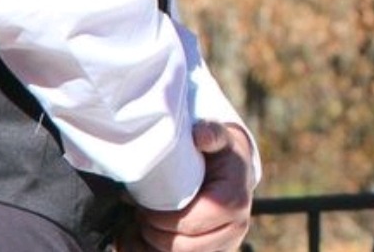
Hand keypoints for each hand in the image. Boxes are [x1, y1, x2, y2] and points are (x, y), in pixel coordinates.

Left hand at [117, 122, 255, 251]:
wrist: (236, 171)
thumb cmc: (222, 154)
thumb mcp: (219, 138)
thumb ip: (210, 133)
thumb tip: (200, 134)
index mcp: (233, 202)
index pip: (190, 222)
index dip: (160, 217)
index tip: (141, 203)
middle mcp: (235, 229)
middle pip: (182, 246)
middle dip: (153, 232)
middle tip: (138, 214)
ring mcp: (225, 245)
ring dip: (151, 246)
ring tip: (137, 226)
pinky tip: (141, 239)